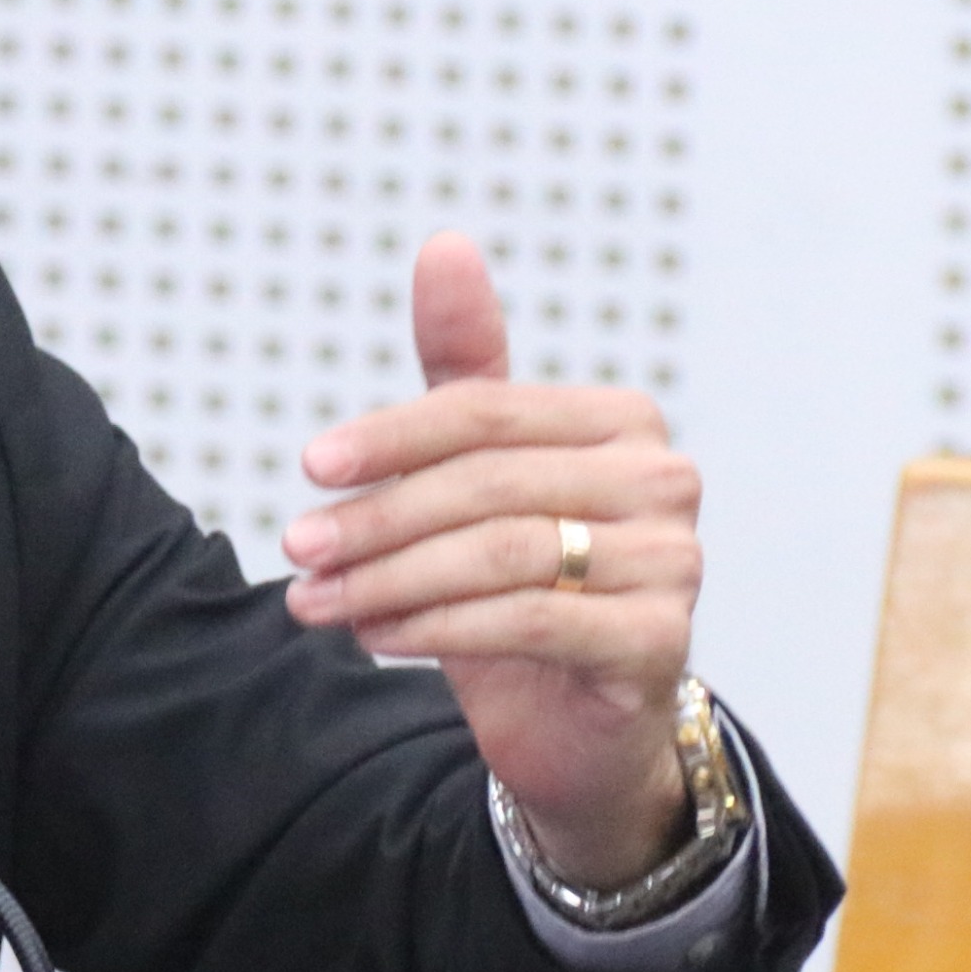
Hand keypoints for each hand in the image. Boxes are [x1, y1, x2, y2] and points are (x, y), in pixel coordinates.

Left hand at [278, 232, 700, 887]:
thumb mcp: (482, 475)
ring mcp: (674, 562)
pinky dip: (435, 628)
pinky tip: (374, 637)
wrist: (580, 727)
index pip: (486, 411)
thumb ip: (464, 370)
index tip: (308, 466)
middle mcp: (662, 480)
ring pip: (500, 554)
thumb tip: (443, 244)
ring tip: (313, 601)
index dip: (390, 435)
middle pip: (486, 484)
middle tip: (296, 547)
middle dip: (377, 517)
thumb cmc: (524, 585)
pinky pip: (526, 621)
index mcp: (621, 421)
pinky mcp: (658, 640)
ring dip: (388, 578)